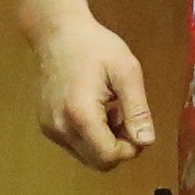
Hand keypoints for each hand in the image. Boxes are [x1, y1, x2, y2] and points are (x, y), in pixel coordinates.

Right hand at [27, 14, 158, 171]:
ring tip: (110, 109)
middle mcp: (61, 127)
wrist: (59, 33)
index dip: (131, 148)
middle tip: (125, 116)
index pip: (109, 156)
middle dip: (119, 146)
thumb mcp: (126, 71)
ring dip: (105, 142)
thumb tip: (146, 142)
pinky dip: (91, 136)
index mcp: (81, 114)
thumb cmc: (96, 47)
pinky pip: (76, 145)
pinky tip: (94, 110)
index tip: (138, 125)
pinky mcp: (47, 126)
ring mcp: (51, 129)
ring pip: (87, 156)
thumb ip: (137, 109)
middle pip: (98, 162)